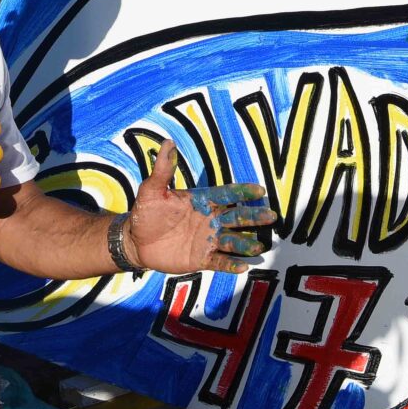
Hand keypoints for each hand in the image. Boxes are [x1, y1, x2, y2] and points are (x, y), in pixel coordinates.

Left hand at [126, 144, 278, 274]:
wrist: (136, 240)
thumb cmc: (146, 213)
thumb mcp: (152, 190)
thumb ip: (164, 170)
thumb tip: (168, 143)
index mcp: (202, 201)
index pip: (226, 194)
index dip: (242, 192)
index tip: (259, 190)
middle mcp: (210, 219)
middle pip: (236, 217)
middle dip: (253, 216)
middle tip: (271, 216)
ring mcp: (207, 239)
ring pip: (232, 240)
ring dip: (246, 243)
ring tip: (259, 245)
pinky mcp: (201, 258)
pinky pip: (219, 261)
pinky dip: (231, 264)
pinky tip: (243, 265)